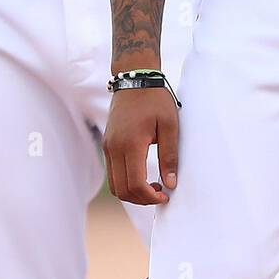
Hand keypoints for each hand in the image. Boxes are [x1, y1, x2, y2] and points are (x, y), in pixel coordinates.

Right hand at [104, 87, 178, 205]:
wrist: (134, 79)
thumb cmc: (155, 100)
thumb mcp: (170, 126)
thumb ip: (169, 156)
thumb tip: (171, 184)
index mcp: (131, 144)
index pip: (135, 184)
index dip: (150, 197)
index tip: (165, 196)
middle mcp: (114, 148)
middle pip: (122, 190)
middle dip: (141, 199)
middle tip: (161, 194)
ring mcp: (108, 147)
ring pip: (115, 184)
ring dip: (132, 193)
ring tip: (153, 187)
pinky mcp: (107, 144)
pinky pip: (113, 172)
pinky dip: (126, 182)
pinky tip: (143, 176)